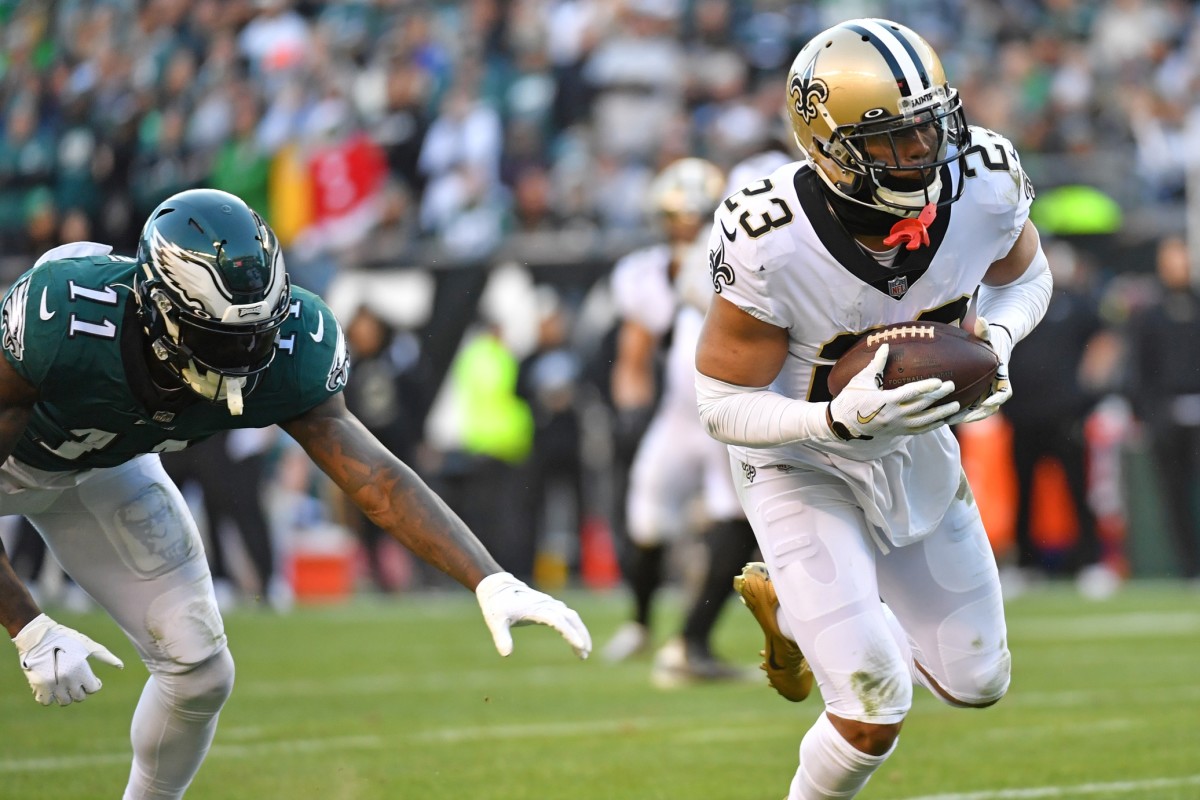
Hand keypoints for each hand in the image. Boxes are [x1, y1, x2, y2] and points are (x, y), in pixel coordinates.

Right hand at [12, 613, 123, 705]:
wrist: (38, 637)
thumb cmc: (66, 639)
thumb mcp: (88, 646)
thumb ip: (105, 657)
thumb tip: (121, 666)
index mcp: (81, 669)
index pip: (93, 689)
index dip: (94, 684)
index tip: (91, 678)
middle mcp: (68, 678)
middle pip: (80, 697)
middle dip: (81, 690)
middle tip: (78, 681)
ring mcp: (52, 684)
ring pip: (64, 701)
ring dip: (66, 695)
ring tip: (65, 685)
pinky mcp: (38, 686)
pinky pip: (46, 702)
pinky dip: (49, 697)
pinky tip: (51, 687)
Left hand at [475, 572, 591, 658]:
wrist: (496, 586)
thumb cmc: (496, 604)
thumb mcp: (496, 622)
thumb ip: (502, 637)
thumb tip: (506, 655)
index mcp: (536, 608)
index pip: (558, 621)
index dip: (570, 633)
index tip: (580, 646)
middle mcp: (546, 604)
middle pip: (571, 618)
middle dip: (581, 635)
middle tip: (586, 654)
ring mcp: (549, 603)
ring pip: (571, 616)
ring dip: (580, 631)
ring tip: (583, 652)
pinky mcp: (548, 605)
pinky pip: (566, 615)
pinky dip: (574, 626)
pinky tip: (574, 638)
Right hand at [827, 344, 957, 440]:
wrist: (841, 425)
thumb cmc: (850, 400)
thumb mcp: (861, 380)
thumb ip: (876, 364)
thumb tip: (885, 346)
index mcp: (885, 401)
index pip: (911, 393)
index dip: (926, 387)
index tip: (939, 381)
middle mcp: (894, 415)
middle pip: (922, 405)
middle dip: (938, 396)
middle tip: (952, 386)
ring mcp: (897, 426)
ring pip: (924, 421)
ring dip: (941, 413)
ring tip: (956, 405)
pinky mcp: (897, 432)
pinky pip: (919, 430)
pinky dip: (933, 426)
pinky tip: (943, 420)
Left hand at [949, 316, 1012, 423]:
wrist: (993, 343)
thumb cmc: (990, 338)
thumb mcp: (988, 333)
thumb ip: (985, 329)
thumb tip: (981, 319)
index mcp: (1001, 375)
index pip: (1005, 392)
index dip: (997, 399)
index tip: (987, 403)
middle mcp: (996, 386)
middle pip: (991, 407)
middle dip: (977, 414)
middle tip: (960, 418)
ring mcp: (987, 392)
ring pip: (979, 411)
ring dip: (966, 417)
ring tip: (948, 420)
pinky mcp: (978, 394)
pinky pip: (970, 407)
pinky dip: (960, 413)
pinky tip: (943, 415)